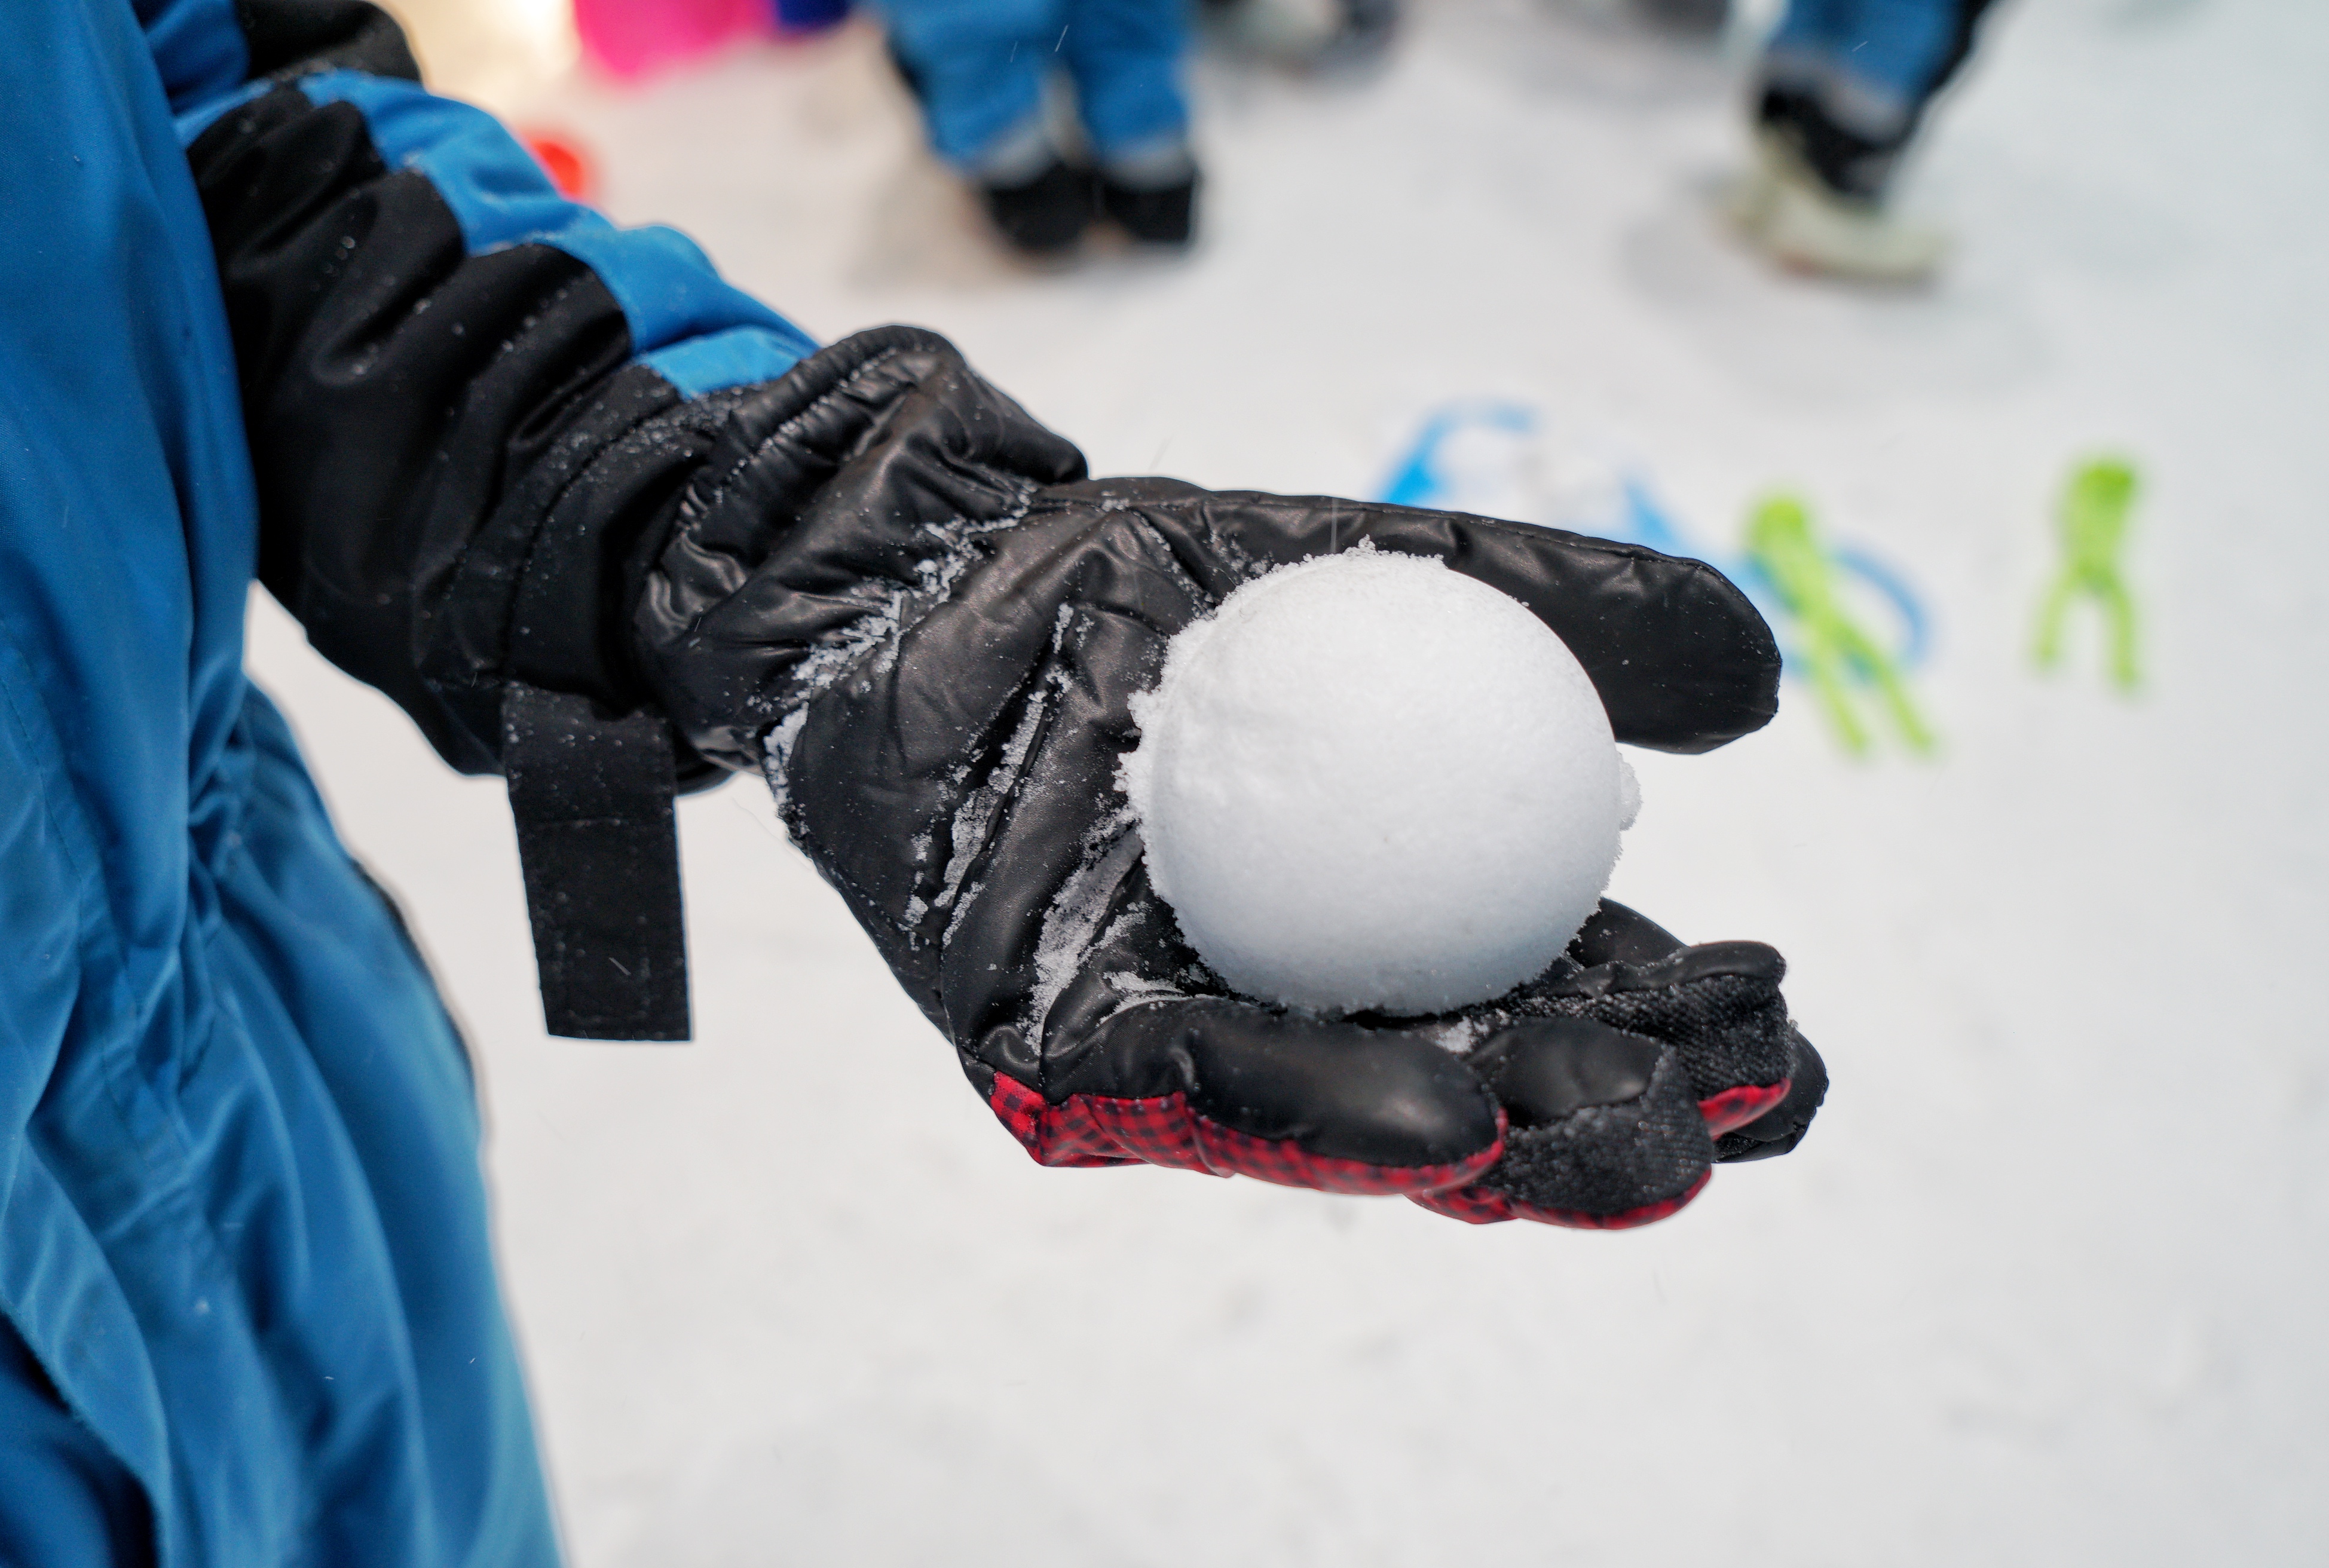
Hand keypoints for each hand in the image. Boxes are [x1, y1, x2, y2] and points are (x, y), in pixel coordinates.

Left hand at [634, 327, 1823, 1226]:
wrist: (934, 565)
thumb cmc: (1155, 582)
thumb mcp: (1383, 571)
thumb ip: (1556, 607)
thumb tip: (1761, 678)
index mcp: (1394, 908)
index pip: (1564, 988)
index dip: (1678, 1026)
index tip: (1779, 1018)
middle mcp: (1304, 993)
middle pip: (1489, 1088)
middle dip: (1620, 1120)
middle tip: (1737, 1108)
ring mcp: (1181, 1032)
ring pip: (1360, 1120)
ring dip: (1506, 1144)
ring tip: (1624, 1140)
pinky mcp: (1052, 1045)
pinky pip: (1192, 1089)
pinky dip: (1316, 1108)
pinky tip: (1436, 1122)